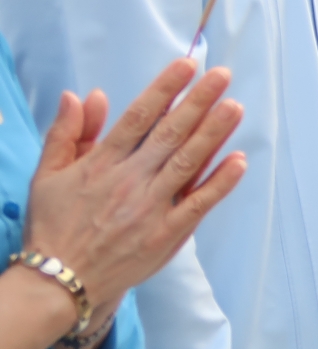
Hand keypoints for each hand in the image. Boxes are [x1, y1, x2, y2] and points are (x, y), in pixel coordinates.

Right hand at [23, 59, 245, 313]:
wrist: (58, 283)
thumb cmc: (53, 225)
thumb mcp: (47, 176)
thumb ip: (68, 133)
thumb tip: (84, 94)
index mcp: (100, 165)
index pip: (137, 118)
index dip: (164, 89)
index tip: (187, 65)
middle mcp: (128, 183)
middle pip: (168, 135)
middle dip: (197, 102)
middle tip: (222, 75)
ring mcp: (149, 210)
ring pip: (187, 164)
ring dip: (213, 134)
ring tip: (235, 107)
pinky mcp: (165, 236)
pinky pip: (197, 205)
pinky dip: (219, 183)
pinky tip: (238, 161)